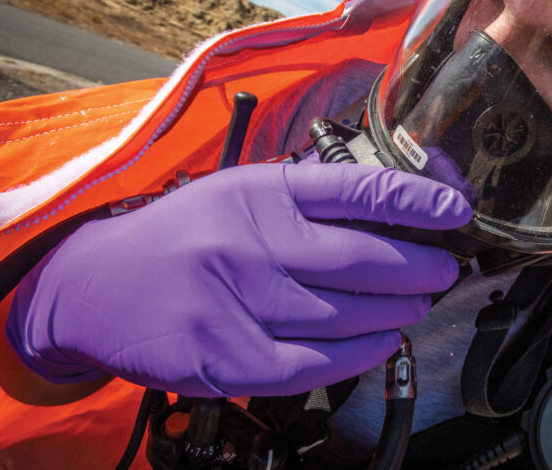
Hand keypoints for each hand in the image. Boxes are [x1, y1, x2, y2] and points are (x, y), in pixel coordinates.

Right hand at [6, 162, 470, 396]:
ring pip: (346, 314)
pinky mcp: (228, 357)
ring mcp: (239, 304)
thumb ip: (304, 200)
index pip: (358, 188)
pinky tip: (382, 342)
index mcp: (259, 193)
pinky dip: (360, 355)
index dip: (418, 198)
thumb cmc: (180, 234)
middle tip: (445, 268)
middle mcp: (252, 244)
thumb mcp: (237, 193)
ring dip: (397, 310)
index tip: (456, 207)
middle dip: (420, 266)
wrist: (95, 286)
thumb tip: (385, 211)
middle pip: (364, 258)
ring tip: (418, 303)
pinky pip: (315, 363)